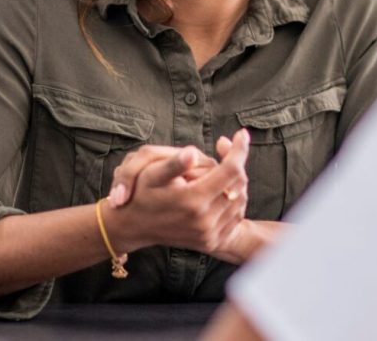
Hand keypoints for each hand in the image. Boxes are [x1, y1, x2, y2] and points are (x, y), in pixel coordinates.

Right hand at [104, 130, 250, 255]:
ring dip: (236, 181)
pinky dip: (234, 199)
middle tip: (225, 150)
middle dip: (236, 162)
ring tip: (221, 169)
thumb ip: (173, 164)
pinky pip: (236, 216)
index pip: (231, 170)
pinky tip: (221, 188)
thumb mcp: (150, 174)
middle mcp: (204, 221)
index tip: (241, 134)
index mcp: (193, 200)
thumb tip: (192, 153)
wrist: (134, 226)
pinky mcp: (211, 242)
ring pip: (240, 199)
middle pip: (239, 183)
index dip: (239, 149)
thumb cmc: (141, 194)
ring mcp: (209, 234)